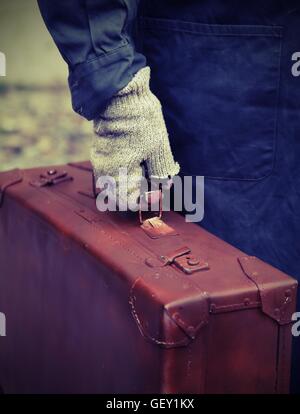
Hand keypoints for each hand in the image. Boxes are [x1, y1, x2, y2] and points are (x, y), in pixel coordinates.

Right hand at [90, 66, 179, 209]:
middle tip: (153, 181)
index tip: (157, 192)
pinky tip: (137, 159)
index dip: (144, 201)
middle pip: (119, 195)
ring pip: (114, 183)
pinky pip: (110, 169)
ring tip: (146, 169)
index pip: (127, 202)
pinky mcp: (100, 149)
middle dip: (138, 192)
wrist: (121, 93)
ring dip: (131, 182)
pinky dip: (124, 171)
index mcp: (118, 173)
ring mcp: (100, 159)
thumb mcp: (159, 148)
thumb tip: (163, 186)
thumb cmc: (142, 121)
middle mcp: (105, 170)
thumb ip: (161, 171)